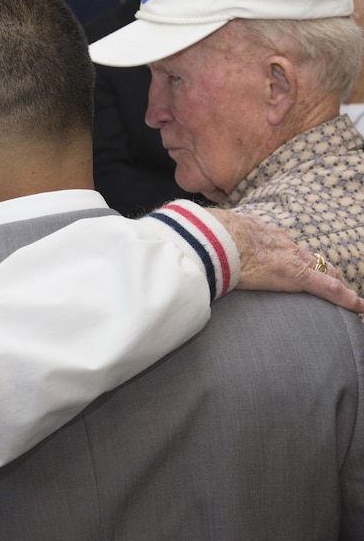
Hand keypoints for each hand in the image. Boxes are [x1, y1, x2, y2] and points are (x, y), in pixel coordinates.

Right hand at [210, 208, 363, 312]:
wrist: (213, 238)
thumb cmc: (205, 237)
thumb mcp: (209, 237)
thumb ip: (209, 244)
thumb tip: (193, 253)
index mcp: (259, 233)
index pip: (284, 246)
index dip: (294, 257)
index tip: (298, 264)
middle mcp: (280, 242)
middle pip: (309, 257)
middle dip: (323, 268)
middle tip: (334, 280)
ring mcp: (290, 258)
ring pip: (323, 269)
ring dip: (336, 282)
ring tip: (348, 297)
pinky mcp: (295, 275)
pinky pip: (327, 287)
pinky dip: (345, 298)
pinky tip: (359, 306)